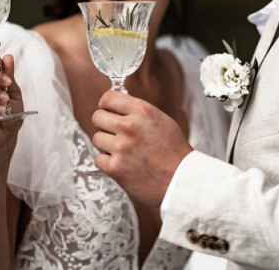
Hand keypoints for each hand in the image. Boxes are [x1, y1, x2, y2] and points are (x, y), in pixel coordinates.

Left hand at [91, 90, 192, 207]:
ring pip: (97, 138)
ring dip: (106, 144)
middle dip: (104, 124)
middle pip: (97, 117)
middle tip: (114, 133)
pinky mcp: (115, 168)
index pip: (109, 98)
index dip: (105, 104)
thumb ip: (138, 113)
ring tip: (122, 151)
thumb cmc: (174, 152)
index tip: (107, 110)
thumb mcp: (161, 120)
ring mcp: (121, 147)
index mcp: (142, 111)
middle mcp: (129, 127)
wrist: (182, 180)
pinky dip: (107, 162)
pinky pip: (98, 159)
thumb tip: (116, 108)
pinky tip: (122, 163)